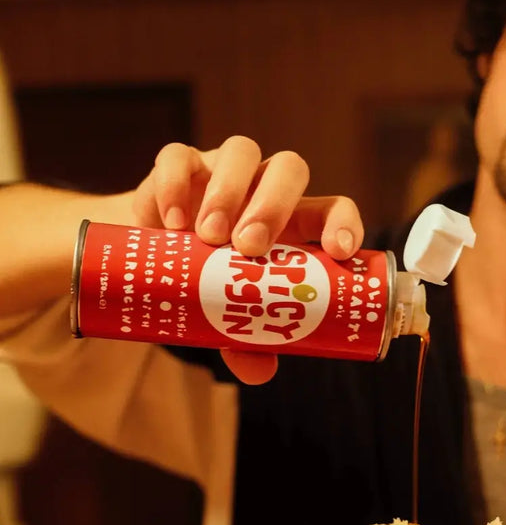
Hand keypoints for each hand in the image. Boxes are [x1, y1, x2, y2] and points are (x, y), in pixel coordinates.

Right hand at [131, 136, 363, 383]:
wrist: (142, 260)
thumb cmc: (203, 285)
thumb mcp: (225, 315)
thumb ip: (245, 340)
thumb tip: (261, 372)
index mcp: (291, 224)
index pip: (333, 209)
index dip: (344, 223)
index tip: (339, 251)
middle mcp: (262, 190)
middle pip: (289, 170)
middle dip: (274, 205)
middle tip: (249, 248)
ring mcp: (221, 171)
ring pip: (242, 152)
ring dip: (229, 191)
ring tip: (208, 236)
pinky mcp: (178, 166)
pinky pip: (179, 157)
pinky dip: (175, 185)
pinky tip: (171, 224)